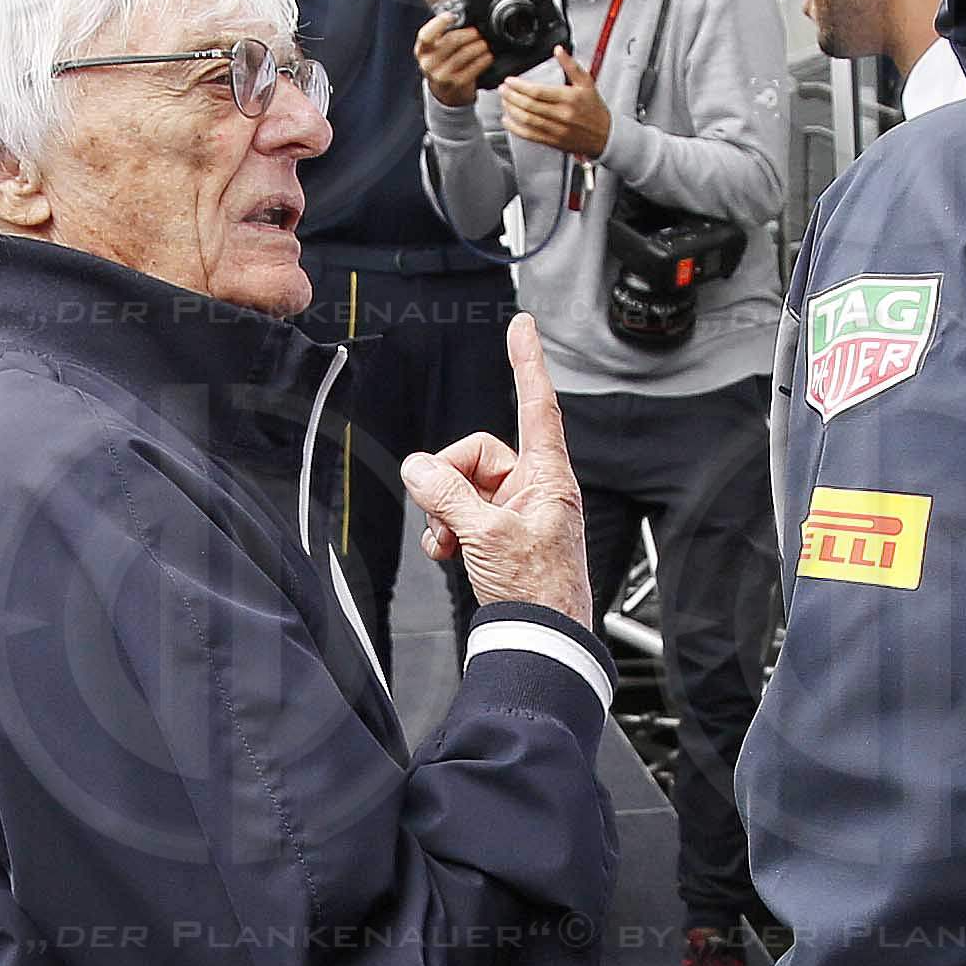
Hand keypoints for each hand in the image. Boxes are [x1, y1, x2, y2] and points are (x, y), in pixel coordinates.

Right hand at [401, 316, 592, 620]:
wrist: (542, 639)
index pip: (536, 404)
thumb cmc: (538, 590)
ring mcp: (516, 512)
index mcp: (547, 477)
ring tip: (449, 542)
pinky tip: (448, 552)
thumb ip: (447, 495)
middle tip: (445, 518)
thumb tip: (418, 467)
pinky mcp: (500, 535)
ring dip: (445, 512)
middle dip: (449, 482)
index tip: (522, 326)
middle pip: (477, 454)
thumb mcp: (485, 535)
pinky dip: (447, 530)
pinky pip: (462, 514)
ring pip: (463, 487)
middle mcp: (534, 488)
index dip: (526, 362)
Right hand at [414, 9, 496, 106]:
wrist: (443, 89)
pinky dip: (481, 62)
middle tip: (477, 32)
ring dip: (477, 47)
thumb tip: (461, 14)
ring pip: (462, 56)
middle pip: (450, 42)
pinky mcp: (454, 84)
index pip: (426, 35)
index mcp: (422, 50)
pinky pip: (471, 70)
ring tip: (484, 43)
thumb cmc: (442, 61)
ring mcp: (440, 76)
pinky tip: (488, 56)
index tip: (452, 15)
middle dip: (467, 35)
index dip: (439, 23)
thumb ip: (443, 33)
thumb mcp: (436, 47)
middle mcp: (428, 63)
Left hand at [497, 63, 614, 159]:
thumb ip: (571, 65)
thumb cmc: (594, 109)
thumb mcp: (587, 83)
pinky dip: (515, 128)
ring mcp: (556, 129)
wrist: (604, 135)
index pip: (538, 91)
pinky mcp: (552, 141)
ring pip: (527, 120)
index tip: (510, 81)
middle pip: (529, 105)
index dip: (520, 86)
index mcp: (569, 98)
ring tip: (504, 101)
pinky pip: (529, 135)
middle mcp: (562, 114)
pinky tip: (508, 120)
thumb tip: (558, 50)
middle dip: (511, 96)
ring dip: (511, 110)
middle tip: (503, 89)